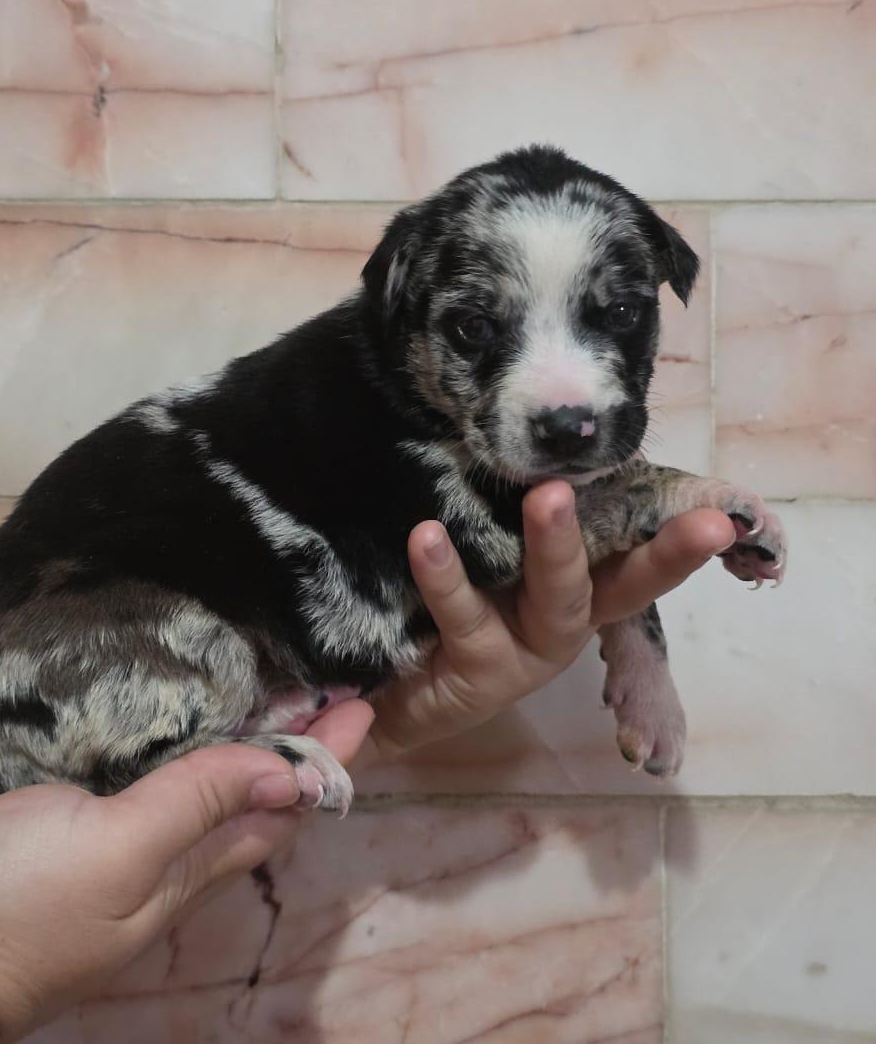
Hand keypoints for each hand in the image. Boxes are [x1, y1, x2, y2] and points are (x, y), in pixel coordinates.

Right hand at [0, 701, 372, 1043]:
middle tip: (331, 688)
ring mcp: (126, 847)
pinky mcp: (85, 827)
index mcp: (190, 869)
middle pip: (257, 801)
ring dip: (254, 746)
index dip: (325, 761)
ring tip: (281, 693)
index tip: (363, 704)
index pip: (281, 811)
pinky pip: (162, 784)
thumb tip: (290, 779)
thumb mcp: (119, 851)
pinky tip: (187, 719)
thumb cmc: (23, 904)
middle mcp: (171, 860)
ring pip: (213, 792)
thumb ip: (197, 806)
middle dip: (303, 749)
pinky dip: (193, 748)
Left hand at [365, 480, 734, 760]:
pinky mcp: (482, 674)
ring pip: (556, 600)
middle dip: (664, 552)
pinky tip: (428, 536)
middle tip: (699, 519)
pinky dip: (447, 575)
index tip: (731, 515)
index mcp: (584, 590)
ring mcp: (530, 653)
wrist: (397, 688)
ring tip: (547, 496)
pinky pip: (466, 616)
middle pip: (625, 584)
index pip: (645, 557)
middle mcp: (568, 623)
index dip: (688, 539)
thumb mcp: (501, 555)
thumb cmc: (459, 605)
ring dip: (556, 546)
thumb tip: (555, 441)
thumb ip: (533, 515)